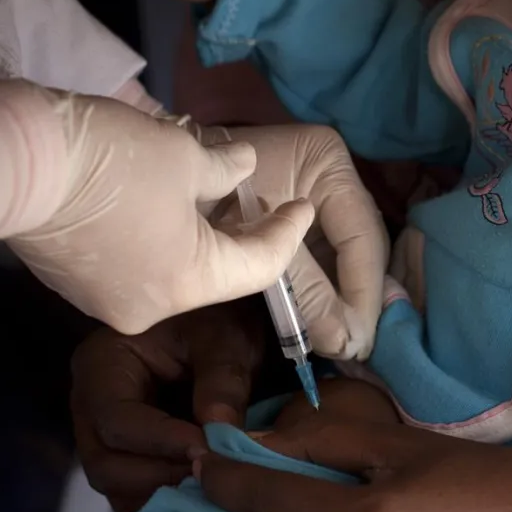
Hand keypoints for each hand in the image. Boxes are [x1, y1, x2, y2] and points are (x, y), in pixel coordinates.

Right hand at [0, 79, 309, 333]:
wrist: (9, 160)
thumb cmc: (110, 158)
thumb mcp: (183, 154)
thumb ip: (226, 170)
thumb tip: (246, 166)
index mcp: (190, 282)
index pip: (260, 266)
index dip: (287, 233)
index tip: (301, 205)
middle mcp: (150, 308)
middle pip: (212, 273)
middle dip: (235, 235)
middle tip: (254, 200)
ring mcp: (106, 303)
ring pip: (169, 271)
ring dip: (188, 236)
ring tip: (194, 196)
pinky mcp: (72, 287)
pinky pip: (130, 267)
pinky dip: (147, 241)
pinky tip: (144, 207)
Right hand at [71, 299, 267, 511]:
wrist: (225, 323)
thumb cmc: (219, 320)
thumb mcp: (226, 339)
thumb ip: (222, 382)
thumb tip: (219, 433)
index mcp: (102, 366)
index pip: (116, 420)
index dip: (161, 442)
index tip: (207, 450)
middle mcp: (91, 405)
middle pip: (105, 463)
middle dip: (158, 476)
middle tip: (212, 477)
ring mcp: (105, 435)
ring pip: (117, 485)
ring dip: (162, 493)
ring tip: (211, 490)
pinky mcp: (128, 455)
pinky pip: (135, 490)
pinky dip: (165, 497)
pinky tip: (204, 495)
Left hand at [196, 122, 387, 360]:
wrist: (146, 181)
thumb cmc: (198, 197)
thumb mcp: (258, 242)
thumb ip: (304, 289)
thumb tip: (342, 343)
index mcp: (327, 162)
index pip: (362, 235)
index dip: (364, 291)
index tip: (361, 339)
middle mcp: (331, 179)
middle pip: (360, 249)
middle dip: (359, 301)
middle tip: (356, 349)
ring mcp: (317, 202)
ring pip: (345, 261)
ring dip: (346, 303)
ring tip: (346, 346)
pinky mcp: (299, 224)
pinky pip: (322, 264)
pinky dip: (324, 296)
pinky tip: (330, 328)